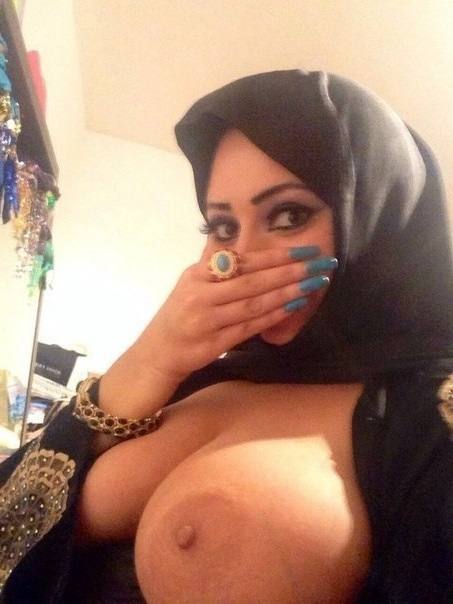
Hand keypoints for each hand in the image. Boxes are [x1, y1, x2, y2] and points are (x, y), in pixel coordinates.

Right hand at [136, 245, 334, 379]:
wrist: (157, 353)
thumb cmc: (179, 316)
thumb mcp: (189, 283)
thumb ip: (212, 264)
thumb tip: (233, 240)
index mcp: (197, 275)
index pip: (241, 261)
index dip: (275, 255)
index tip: (304, 249)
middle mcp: (200, 294)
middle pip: (251, 280)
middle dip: (289, 271)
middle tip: (319, 263)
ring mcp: (206, 320)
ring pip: (253, 304)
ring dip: (286, 293)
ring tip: (314, 284)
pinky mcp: (213, 343)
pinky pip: (249, 327)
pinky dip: (273, 316)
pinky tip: (293, 308)